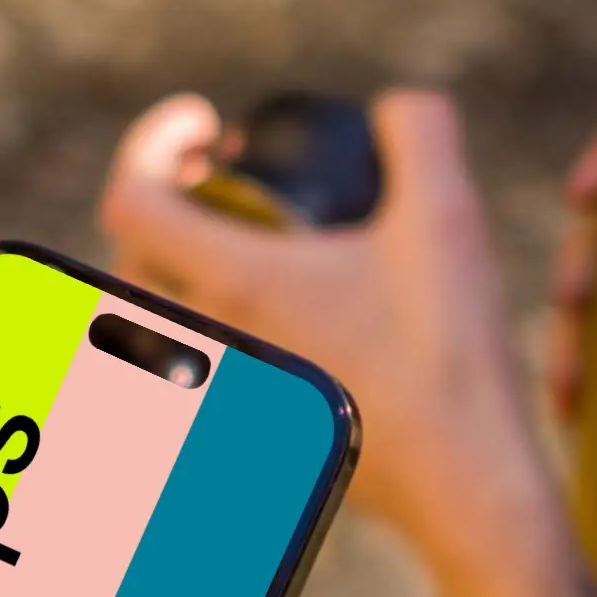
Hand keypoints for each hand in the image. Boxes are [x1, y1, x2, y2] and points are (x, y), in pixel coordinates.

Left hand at [98, 89, 596, 596]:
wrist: (466, 485)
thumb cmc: (450, 356)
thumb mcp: (448, 215)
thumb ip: (420, 130)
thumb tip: (394, 111)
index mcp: (233, 285)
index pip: (131, 200)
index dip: (152, 143)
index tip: (204, 126)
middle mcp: (208, 345)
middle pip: (130, 260)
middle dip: (164, 203)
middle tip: (223, 178)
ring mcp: (220, 399)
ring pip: (157, 320)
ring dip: (182, 267)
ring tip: (249, 243)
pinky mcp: (244, 436)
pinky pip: (196, 371)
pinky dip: (214, 325)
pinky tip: (284, 311)